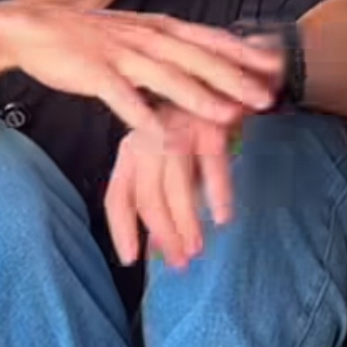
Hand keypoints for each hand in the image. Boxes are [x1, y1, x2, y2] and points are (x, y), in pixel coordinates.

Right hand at [0, 2, 285, 135]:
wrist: (32, 28)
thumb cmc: (90, 38)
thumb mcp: (138, 35)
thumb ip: (171, 48)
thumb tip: (208, 62)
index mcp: (159, 28)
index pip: (211, 39)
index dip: (245, 54)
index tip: (278, 68)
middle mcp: (146, 38)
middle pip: (198, 60)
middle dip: (235, 79)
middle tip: (267, 99)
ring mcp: (121, 55)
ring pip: (167, 78)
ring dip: (200, 98)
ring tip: (229, 118)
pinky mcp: (94, 74)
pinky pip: (123, 99)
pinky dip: (144, 118)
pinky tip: (163, 138)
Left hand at [105, 109, 238, 268]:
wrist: (228, 83)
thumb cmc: (195, 130)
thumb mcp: (170, 163)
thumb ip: (161, 200)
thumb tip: (157, 249)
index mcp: (131, 151)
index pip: (118, 197)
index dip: (122, 231)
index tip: (130, 260)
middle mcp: (148, 140)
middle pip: (148, 197)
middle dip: (163, 234)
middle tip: (179, 263)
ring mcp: (178, 131)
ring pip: (176, 186)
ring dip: (187, 222)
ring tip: (197, 248)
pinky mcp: (209, 125)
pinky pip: (212, 166)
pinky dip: (218, 195)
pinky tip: (223, 218)